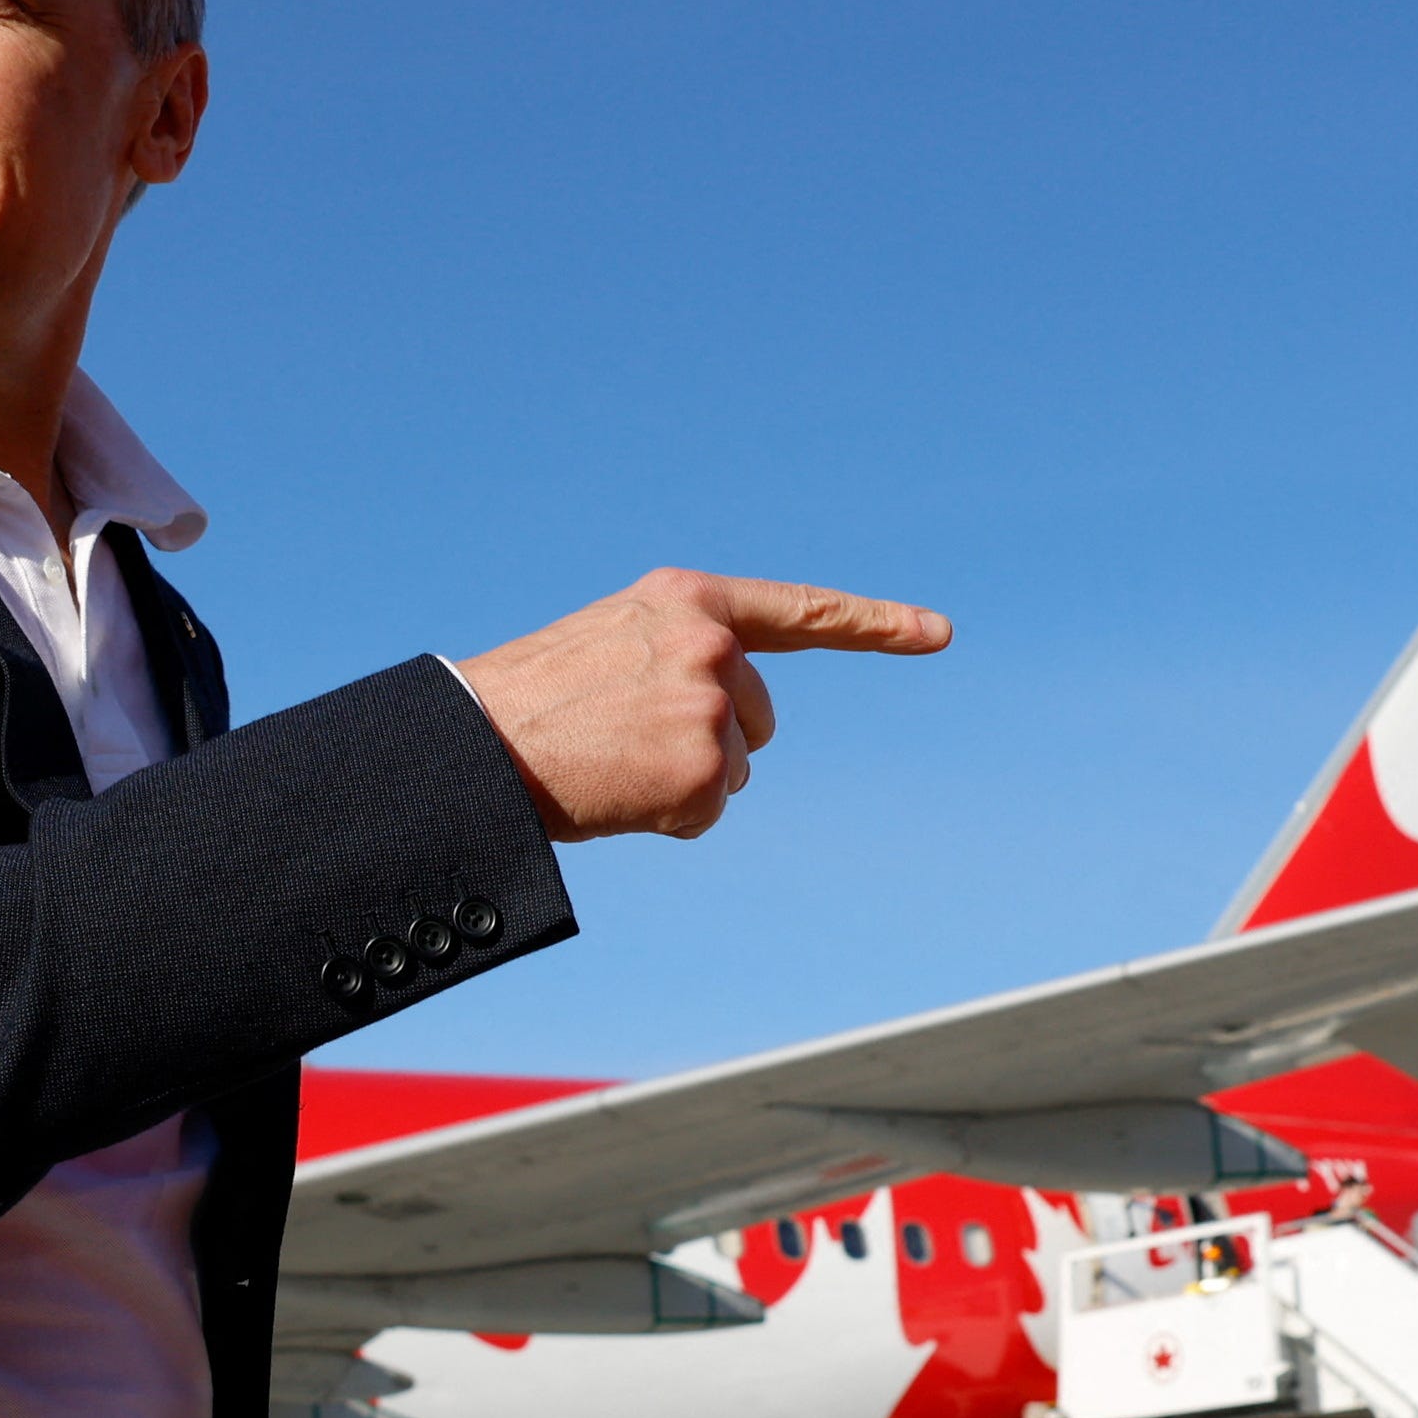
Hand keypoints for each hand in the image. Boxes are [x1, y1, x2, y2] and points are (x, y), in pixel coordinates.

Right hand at [455, 569, 951, 840]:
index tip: (939, 632)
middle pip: (760, 716)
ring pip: (735, 768)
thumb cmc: (537, 696)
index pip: (800, 611)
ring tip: (613, 761)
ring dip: (685, 779)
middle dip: (711, 739)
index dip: (876, 623)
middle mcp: (713, 645)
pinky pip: (709, 811)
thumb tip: (740, 716)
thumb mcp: (617, 640)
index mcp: (690, 600)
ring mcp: (712, 706)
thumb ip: (684, 652)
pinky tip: (618, 794)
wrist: (478, 741)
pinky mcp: (703, 770)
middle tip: (627, 739)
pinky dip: (668, 817)